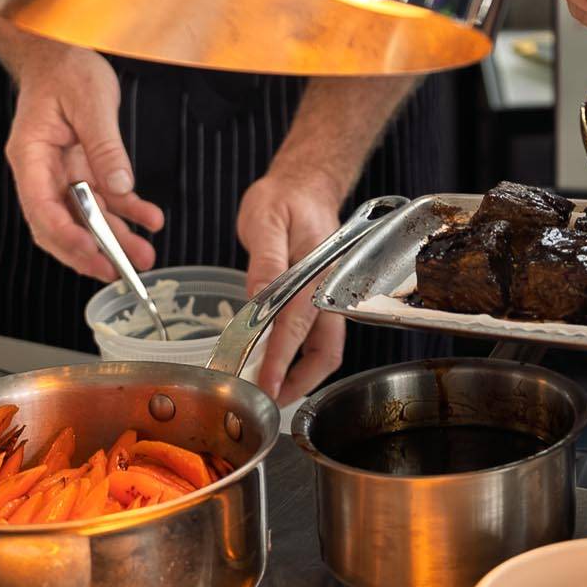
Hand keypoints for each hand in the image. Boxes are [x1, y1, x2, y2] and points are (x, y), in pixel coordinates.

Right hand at [4, 41, 164, 280]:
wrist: (62, 49)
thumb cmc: (65, 67)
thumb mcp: (91, 100)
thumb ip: (105, 146)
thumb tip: (119, 185)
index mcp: (30, 155)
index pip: (41, 209)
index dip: (67, 237)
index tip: (94, 254)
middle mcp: (41, 170)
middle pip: (60, 224)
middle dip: (91, 251)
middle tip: (120, 272)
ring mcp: (61, 172)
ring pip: (85, 217)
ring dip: (114, 238)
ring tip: (144, 255)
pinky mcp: (82, 167)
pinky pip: (103, 197)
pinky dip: (126, 211)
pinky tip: (148, 219)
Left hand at [238, 163, 352, 402]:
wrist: (304, 185)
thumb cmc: (285, 198)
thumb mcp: (266, 219)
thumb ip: (265, 261)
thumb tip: (258, 300)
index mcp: (317, 271)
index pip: (297, 324)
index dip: (281, 360)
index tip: (265, 386)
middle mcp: (328, 289)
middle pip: (326, 350)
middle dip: (300, 382)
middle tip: (268, 401)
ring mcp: (326, 297)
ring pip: (324, 349)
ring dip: (301, 375)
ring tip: (271, 391)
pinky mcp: (317, 300)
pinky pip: (314, 337)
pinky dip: (297, 358)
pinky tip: (274, 365)